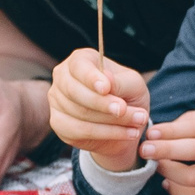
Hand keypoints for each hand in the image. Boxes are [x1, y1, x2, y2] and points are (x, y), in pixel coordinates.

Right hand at [49, 48, 151, 167]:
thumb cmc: (127, 94)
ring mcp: (57, 100)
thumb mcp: (133, 84)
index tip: (106, 88)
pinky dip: (105, 134)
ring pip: (80, 113)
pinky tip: (126, 134)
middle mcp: (63, 77)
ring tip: (137, 124)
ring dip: (111, 122)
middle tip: (128, 111)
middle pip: (75, 92)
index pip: (79, 66)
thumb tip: (106, 80)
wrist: (124, 121)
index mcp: (80, 60)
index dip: (91, 77)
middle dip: (104, 105)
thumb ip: (120, 82)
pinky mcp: (58, 123)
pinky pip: (78, 131)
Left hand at [140, 107, 194, 194]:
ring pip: (193, 180)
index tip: (151, 133)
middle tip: (146, 150)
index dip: (169, 131)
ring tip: (158, 166)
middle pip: (193, 153)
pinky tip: (170, 183)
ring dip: (169, 173)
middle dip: (164, 152)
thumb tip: (166, 130)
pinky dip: (180, 192)